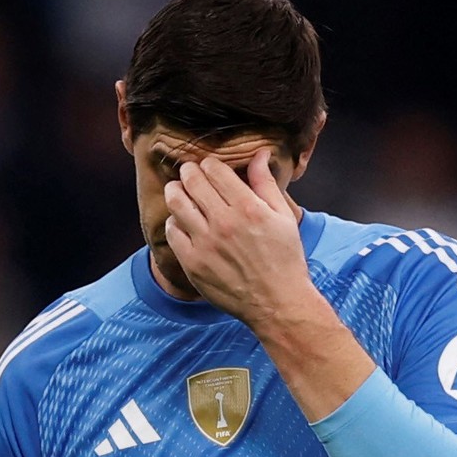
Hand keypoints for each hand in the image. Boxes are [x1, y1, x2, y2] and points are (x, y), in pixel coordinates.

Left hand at [163, 149, 316, 326]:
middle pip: (191, 181)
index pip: (214, 169)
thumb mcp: (283, 217)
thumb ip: (266, 183)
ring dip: (175, 191)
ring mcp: (206, 244)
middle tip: (190, 174)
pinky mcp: (193, 263)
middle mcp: (224, 223)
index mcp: (248, 207)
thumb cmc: (285, 259)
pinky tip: (182, 222)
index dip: (209, 164)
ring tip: (179, 192)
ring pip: (176, 202)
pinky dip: (174, 222)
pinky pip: (172, 231)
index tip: (210, 168)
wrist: (277, 303)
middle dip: (189, 172)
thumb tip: (259, 153)